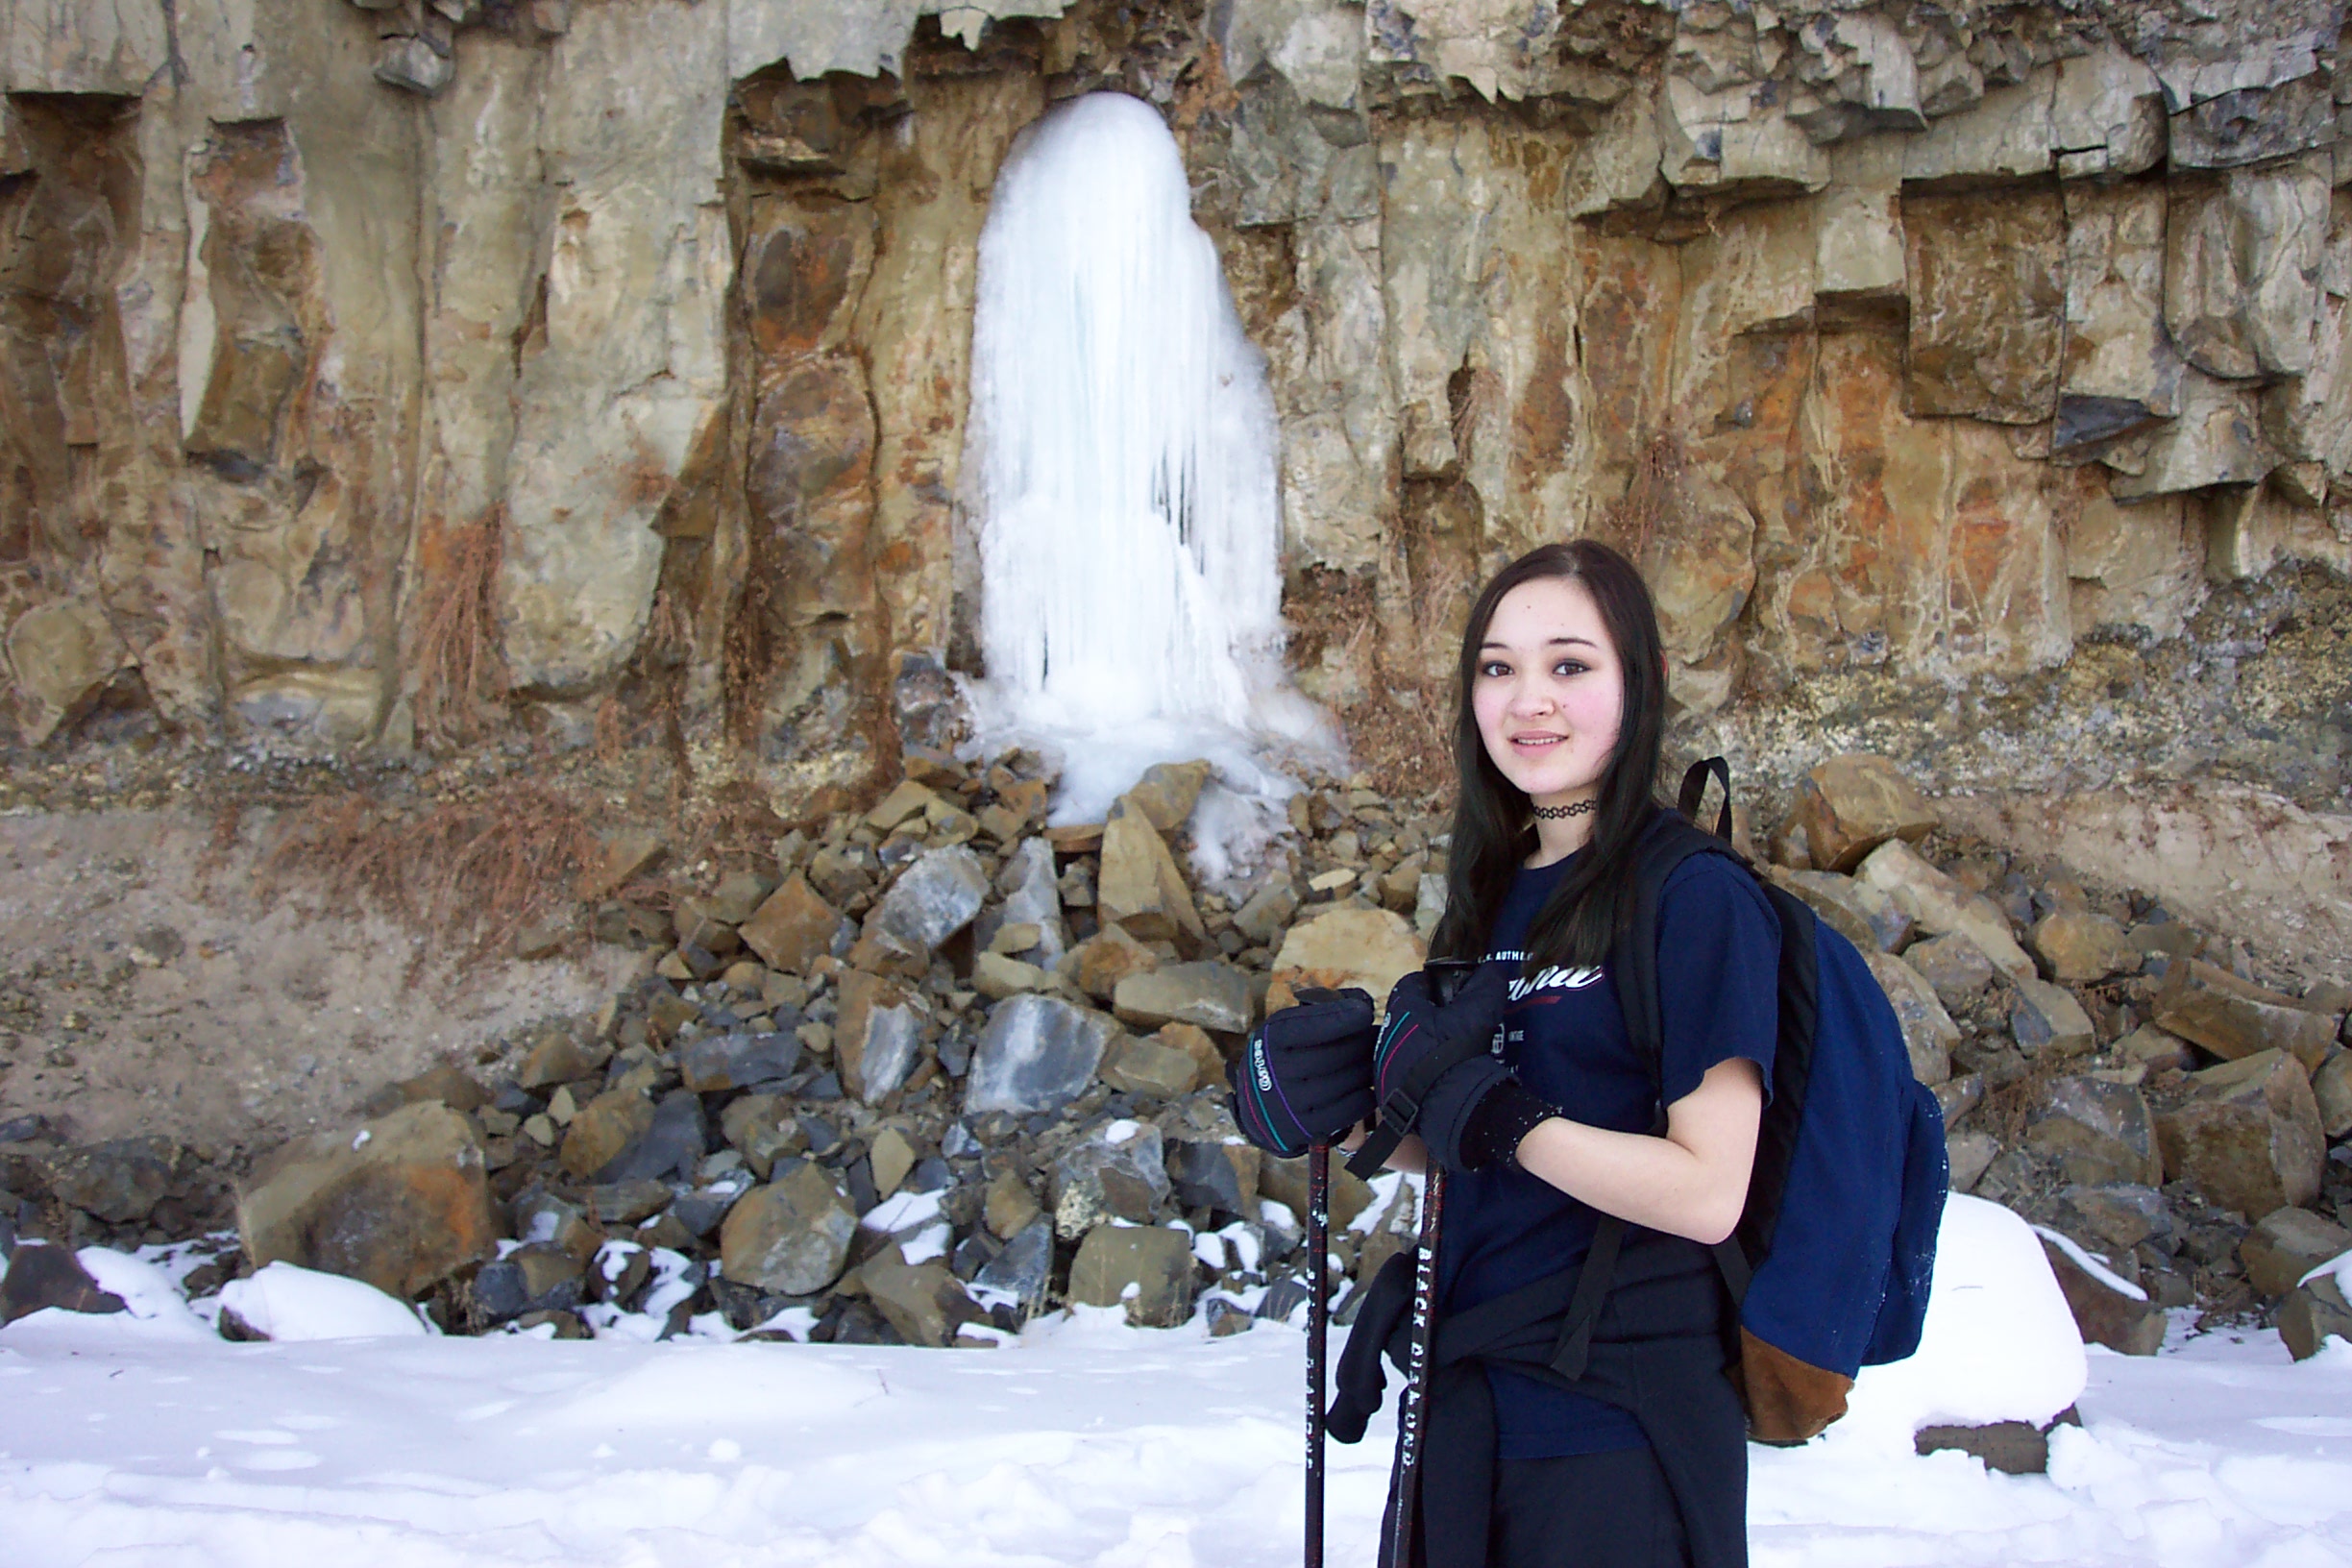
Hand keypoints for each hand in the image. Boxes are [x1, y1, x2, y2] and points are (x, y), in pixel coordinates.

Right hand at [1226, 987, 1376, 1157]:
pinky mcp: (1304, 1128)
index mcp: (1273, 1038)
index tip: (1364, 1013)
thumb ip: (1324, 1010)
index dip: (1342, 1018)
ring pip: (1343, 1082)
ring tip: (1375, 1060)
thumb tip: (1363, 1004)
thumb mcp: (1291, 1026)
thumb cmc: (1287, 1053)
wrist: (1259, 1103)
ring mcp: (1289, 1103)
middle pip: (1334, 1055)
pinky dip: (1364, 1098)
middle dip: (1363, 1043)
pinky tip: (1369, 1088)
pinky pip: (1346, 1112)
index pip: (1310, 1026)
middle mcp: (1276, 1070)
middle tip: (1379, 1037)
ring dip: (1367, 1069)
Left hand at [1374, 965, 1512, 1171]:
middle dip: (1425, 1017)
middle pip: (1405, 1016)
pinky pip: (1399, 1074)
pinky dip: (1414, 1072)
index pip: (1411, 984)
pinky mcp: (1386, 1092)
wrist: (1451, 1103)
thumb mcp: (1480, 1010)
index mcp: (1402, 1009)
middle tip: (1450, 1025)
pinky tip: (1435, 1078)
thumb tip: (1494, 966)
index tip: (1449, 993)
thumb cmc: (1462, 1050)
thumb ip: (1486, 983)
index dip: (1431, 986)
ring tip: (1444, 1054)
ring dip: (1418, 1045)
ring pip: (1400, 1045)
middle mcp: (1386, 1034)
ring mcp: (1383, 1065)